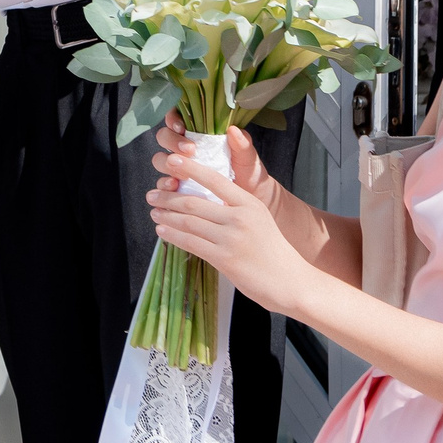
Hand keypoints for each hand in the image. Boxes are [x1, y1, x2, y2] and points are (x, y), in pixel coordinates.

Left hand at [145, 129, 312, 315]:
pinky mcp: (225, 259)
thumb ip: (234, 208)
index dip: (190, 168)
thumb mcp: (258, 219)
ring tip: (154, 212)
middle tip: (152, 195)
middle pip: (193, 202)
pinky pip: (191, 243)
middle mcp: (239, 217)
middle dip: (168, 197)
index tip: (172, 161)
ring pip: (188, 222)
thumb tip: (199, 201)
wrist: (290, 281)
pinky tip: (163, 231)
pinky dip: (173, 236)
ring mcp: (231, 238)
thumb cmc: (271, 250)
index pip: (214, 178)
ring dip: (166, 216)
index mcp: (249, 203)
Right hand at [155, 110, 278, 213]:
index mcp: (199, 135)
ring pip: (160, 159)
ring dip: (167, 163)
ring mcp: (179, 168)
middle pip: (164, 137)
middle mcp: (184, 149)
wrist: (250, 200)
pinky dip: (165, 185)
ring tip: (182, 173)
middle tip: (190, 150)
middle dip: (172, 141)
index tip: (182, 127)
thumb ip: (242, 144)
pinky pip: (162, 184)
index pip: (178, 118)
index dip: (173, 119)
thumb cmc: (248, 173)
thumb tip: (233, 130)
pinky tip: (175, 187)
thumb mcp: (248, 158)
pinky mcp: (177, 187)